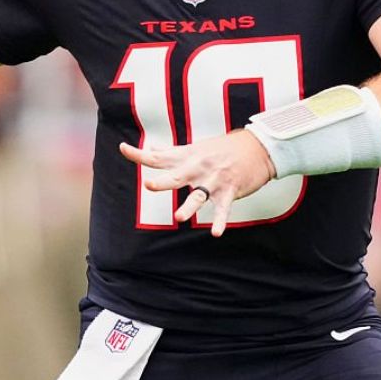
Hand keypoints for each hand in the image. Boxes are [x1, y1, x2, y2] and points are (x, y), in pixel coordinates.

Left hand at [120, 132, 274, 236]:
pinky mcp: (230, 190)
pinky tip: (216, 233)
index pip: (159, 156)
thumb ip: (172, 151)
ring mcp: (214, 180)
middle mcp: (198, 168)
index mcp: (188, 157)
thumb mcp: (197, 147)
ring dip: (189, 206)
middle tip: (149, 185)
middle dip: (163, 181)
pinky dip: (220, 221)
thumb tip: (153, 147)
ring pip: (199, 195)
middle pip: (177, 176)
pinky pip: (223, 209)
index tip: (122, 148)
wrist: (258, 146)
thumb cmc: (225, 147)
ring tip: (179, 218)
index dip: (140, 154)